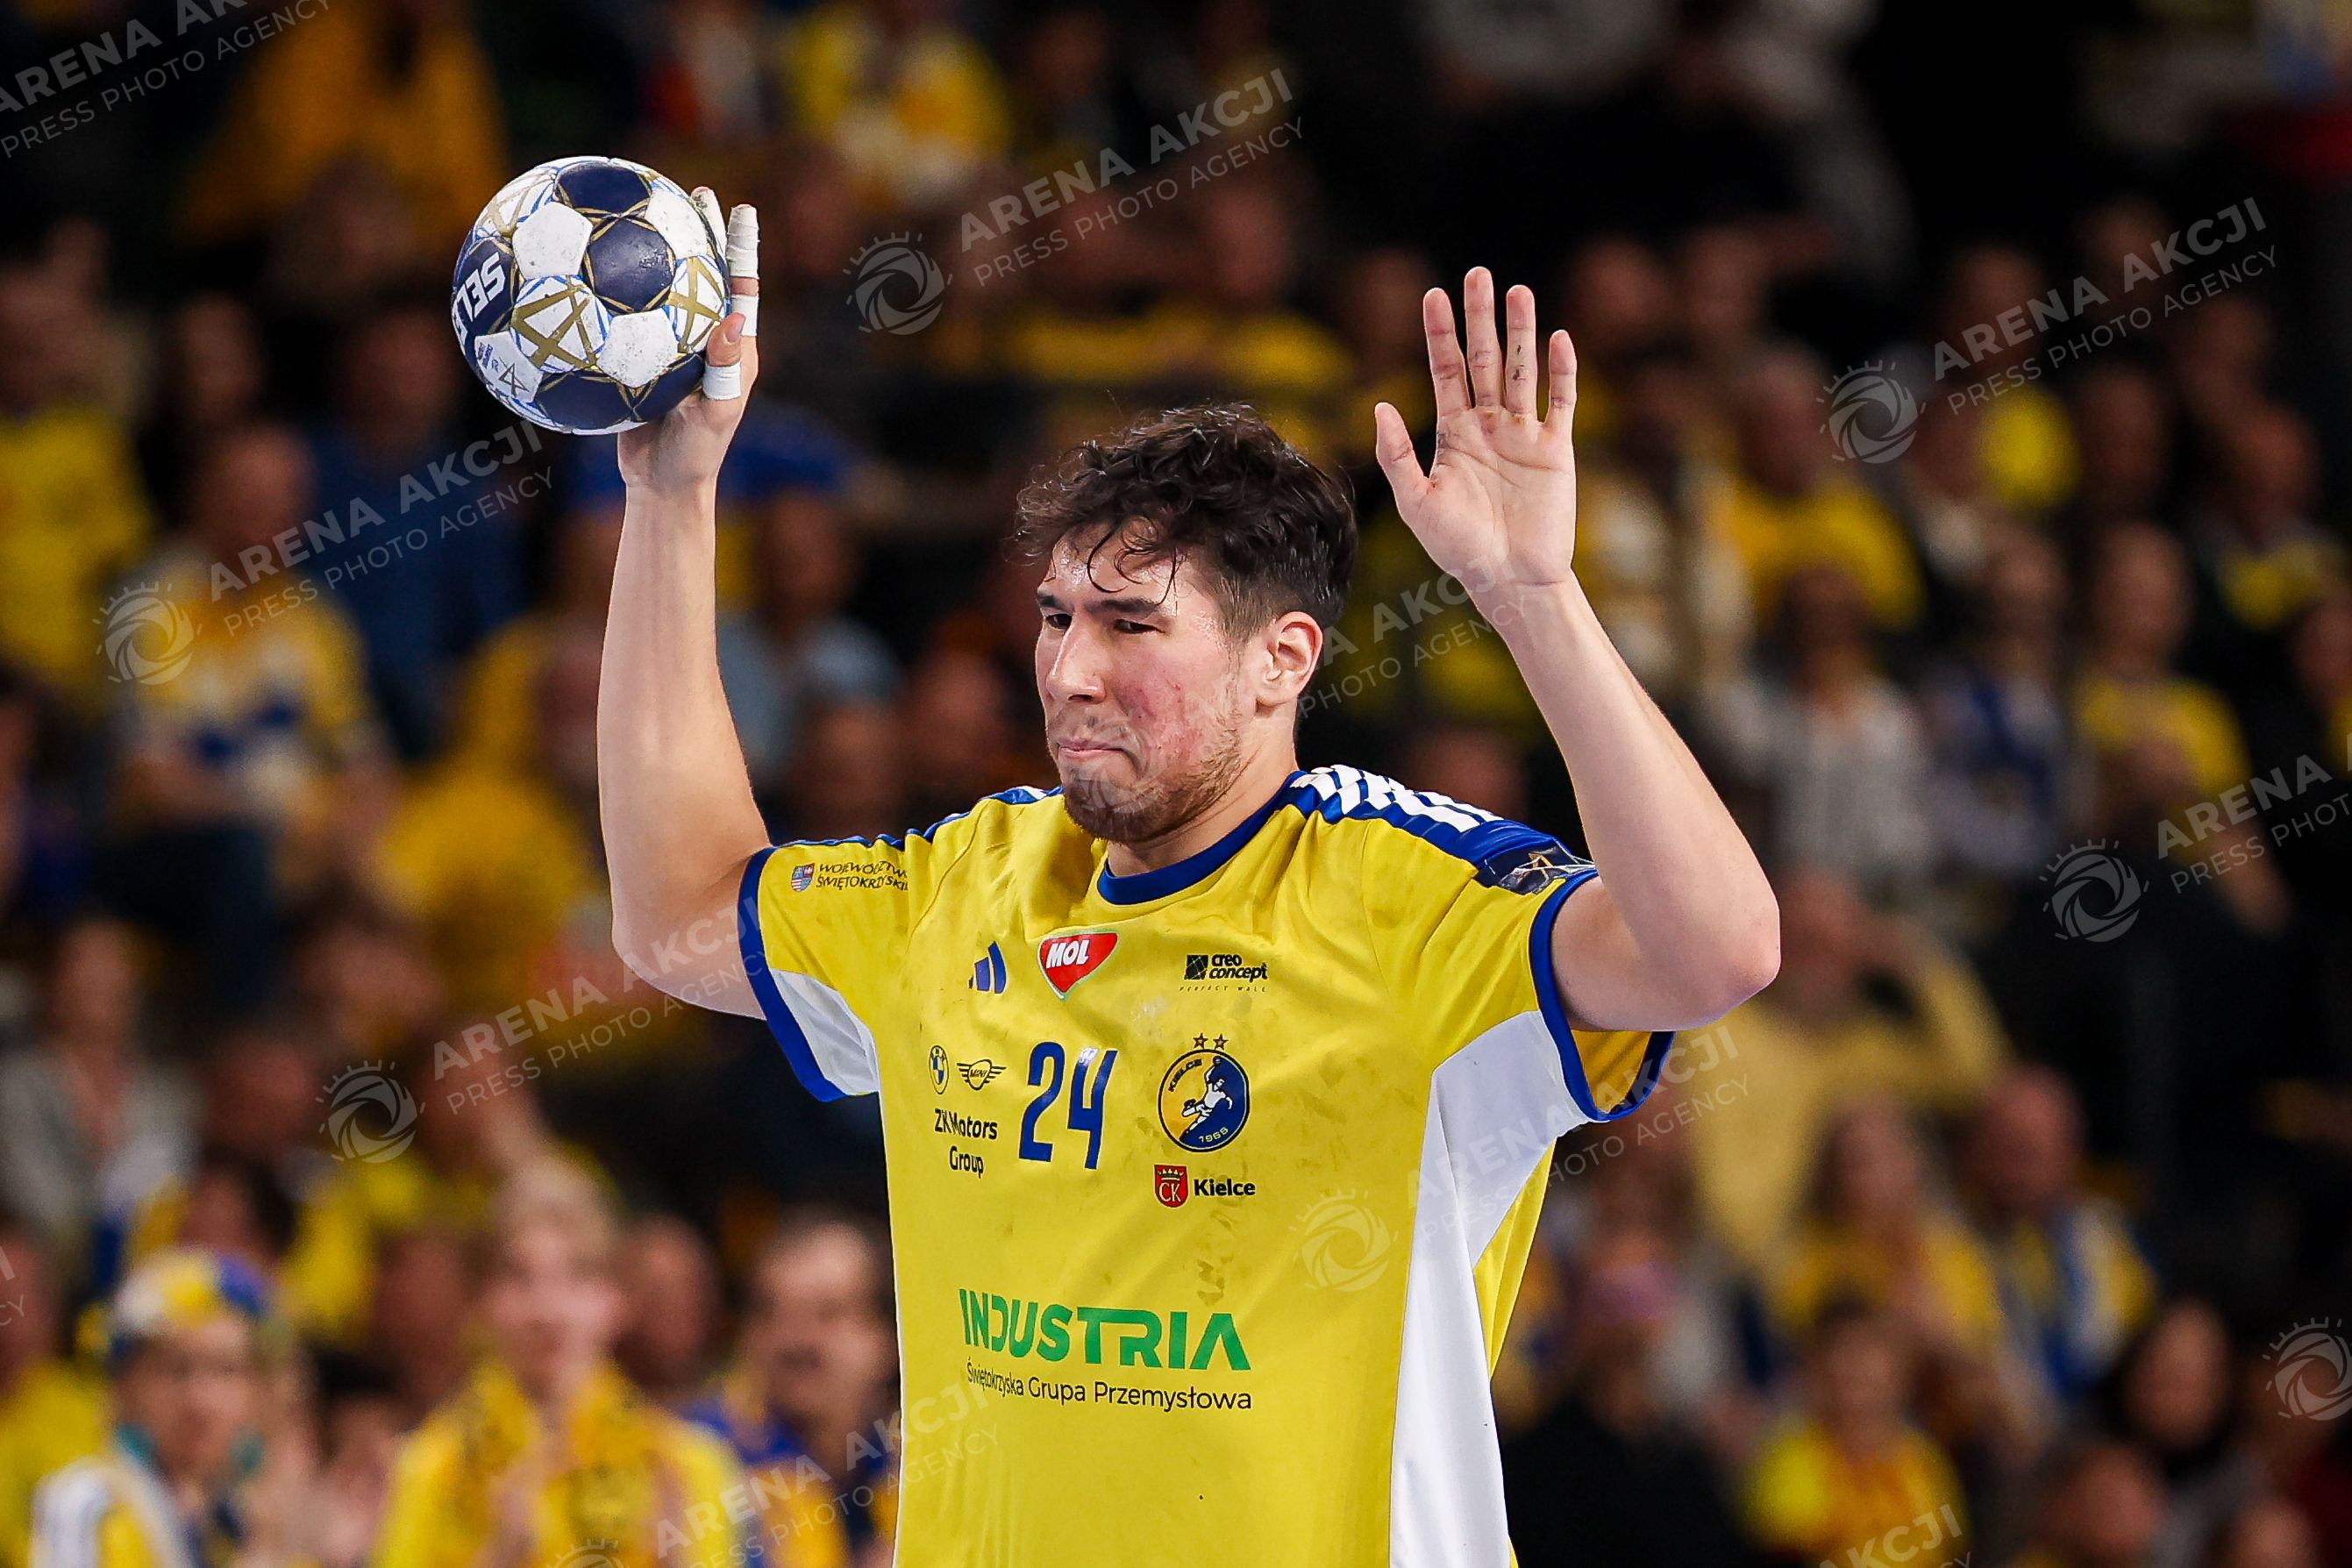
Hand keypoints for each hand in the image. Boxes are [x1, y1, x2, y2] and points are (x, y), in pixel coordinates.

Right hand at [616, 192, 759, 498]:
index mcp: (733, 349)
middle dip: (697, 233)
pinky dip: (602, 302)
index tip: (739, 209)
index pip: (739, 287)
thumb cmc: (696, 457)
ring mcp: (669, 351)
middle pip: (701, 276)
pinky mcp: (638, 364)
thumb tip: (738, 320)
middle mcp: (705, 342)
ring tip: (631, 216)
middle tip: (686, 193)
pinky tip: (575, 279)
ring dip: (647, 256)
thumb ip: (725, 372)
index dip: (740, 248)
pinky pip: (619, 325)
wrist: (661, 487)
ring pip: (657, 294)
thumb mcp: (714, 417)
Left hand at [1372, 269, 1579, 600]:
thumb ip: (1396, 454)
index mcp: (1454, 434)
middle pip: (1484, 359)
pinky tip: (1560, 339)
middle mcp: (1489, 426)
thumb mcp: (1416, 502)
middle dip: (1480, 318)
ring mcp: (1524, 435)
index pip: (1445, 370)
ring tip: (1519, 292)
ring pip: (1522, 371)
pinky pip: (1561, 402)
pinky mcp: (1556, 450)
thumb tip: (1379, 405)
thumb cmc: (1458, 547)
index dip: (1440, 333)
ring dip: (1521, 332)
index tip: (1432, 294)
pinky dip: (1561, 372)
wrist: (1508, 578)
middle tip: (1478, 274)